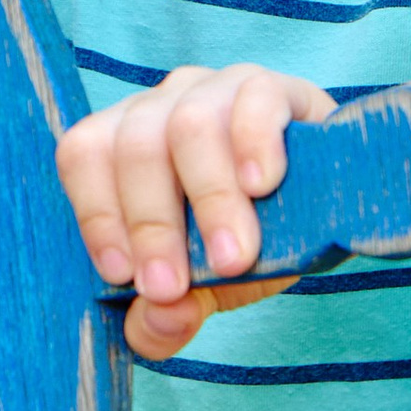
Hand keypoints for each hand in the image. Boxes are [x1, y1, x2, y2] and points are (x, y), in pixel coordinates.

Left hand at [55, 62, 334, 363]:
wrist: (325, 205)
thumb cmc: (245, 237)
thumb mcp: (204, 287)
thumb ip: (170, 315)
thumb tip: (159, 323)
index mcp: (125, 141)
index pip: (84, 156)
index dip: (98, 216)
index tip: (126, 276)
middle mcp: (162, 105)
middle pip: (136, 147)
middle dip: (152, 226)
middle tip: (176, 286)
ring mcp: (217, 89)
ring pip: (190, 124)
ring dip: (209, 199)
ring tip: (234, 256)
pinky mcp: (274, 87)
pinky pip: (254, 100)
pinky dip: (254, 145)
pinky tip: (263, 186)